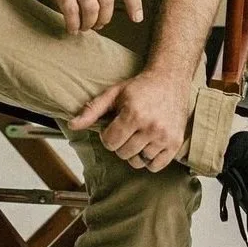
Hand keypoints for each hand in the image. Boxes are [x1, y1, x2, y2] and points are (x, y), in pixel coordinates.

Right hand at [5, 0, 143, 33]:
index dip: (134, 2)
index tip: (137, 18)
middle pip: (107, 0)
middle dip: (104, 18)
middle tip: (98, 24)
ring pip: (90, 8)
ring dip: (89, 23)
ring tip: (84, 27)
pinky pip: (70, 10)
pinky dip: (72, 23)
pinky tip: (71, 27)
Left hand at [68, 70, 191, 171]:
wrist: (170, 80)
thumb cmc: (139, 87)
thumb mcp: (113, 93)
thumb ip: (92, 110)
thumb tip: (72, 125)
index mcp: (133, 114)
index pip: (109, 142)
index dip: (107, 135)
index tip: (114, 125)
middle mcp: (151, 127)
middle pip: (123, 154)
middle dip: (120, 144)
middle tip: (127, 129)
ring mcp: (165, 136)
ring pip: (139, 162)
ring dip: (135, 152)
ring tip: (139, 135)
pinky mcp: (175, 143)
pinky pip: (155, 166)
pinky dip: (150, 160)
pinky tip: (149, 144)